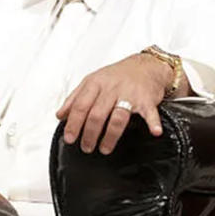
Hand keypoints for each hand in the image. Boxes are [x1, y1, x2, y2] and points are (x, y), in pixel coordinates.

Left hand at [56, 53, 178, 154]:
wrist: (145, 66)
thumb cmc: (117, 76)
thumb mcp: (92, 82)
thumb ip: (74, 98)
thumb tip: (60, 115)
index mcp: (96, 83)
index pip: (80, 105)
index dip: (73, 124)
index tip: (69, 138)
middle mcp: (112, 88)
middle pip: (97, 114)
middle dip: (89, 134)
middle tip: (86, 147)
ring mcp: (130, 94)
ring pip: (117, 117)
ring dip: (110, 136)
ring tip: (104, 149)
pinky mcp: (147, 100)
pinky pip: (150, 112)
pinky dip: (153, 123)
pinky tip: (154, 132)